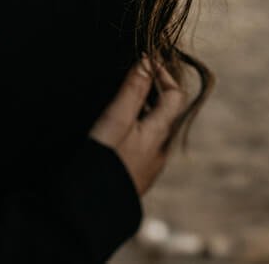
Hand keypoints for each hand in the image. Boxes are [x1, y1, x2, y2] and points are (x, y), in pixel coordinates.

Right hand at [86, 58, 188, 195]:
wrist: (92, 207)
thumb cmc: (105, 160)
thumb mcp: (117, 119)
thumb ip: (133, 90)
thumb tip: (148, 61)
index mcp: (160, 133)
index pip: (175, 94)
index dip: (163, 73)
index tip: (144, 59)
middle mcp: (161, 149)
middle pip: (166, 111)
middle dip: (152, 90)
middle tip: (132, 74)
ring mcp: (150, 165)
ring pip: (155, 128)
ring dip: (143, 108)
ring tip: (121, 98)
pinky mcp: (137, 176)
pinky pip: (144, 144)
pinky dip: (136, 127)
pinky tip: (116, 129)